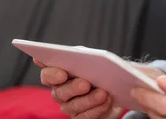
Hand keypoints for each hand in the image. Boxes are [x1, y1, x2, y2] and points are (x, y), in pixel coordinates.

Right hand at [36, 58, 163, 117]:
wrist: (118, 87)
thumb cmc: (103, 69)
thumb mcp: (96, 59)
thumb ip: (86, 55)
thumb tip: (82, 53)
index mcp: (61, 74)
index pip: (48, 74)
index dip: (51, 74)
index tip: (62, 73)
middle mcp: (61, 92)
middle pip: (59, 92)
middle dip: (73, 88)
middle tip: (85, 84)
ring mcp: (70, 106)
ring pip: (72, 106)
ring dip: (88, 100)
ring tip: (103, 93)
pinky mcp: (81, 117)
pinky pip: (84, 118)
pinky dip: (96, 109)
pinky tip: (107, 102)